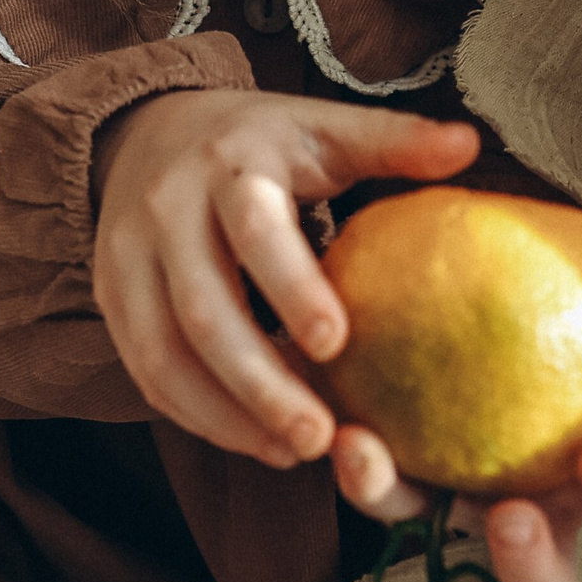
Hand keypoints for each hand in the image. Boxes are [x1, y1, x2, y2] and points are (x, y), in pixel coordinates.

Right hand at [93, 87, 481, 463]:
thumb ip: (390, 141)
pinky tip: (253, 442)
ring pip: (163, 352)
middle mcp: (167, 209)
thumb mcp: (320, 128)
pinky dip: (196, 414)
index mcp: (230, 165)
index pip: (253, 227)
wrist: (144, 132)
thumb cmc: (258, 143)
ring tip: (291, 453)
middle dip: (259, 382)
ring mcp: (128, 257)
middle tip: (320, 437)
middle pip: (202, 310)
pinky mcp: (112, 298)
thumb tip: (469, 146)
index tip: (337, 344)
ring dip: (225, 414)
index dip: (290, 286)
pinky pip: (145, 371)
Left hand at [334, 191, 581, 581]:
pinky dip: (348, 454)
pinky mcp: (389, 485)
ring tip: (364, 455)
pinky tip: (326, 413)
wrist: (473, 320)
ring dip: (391, 504)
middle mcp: (531, 518)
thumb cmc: (557, 323)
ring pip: (425, 546)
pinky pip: (367, 481)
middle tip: (509, 515)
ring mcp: (454, 514)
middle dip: (532, 570)